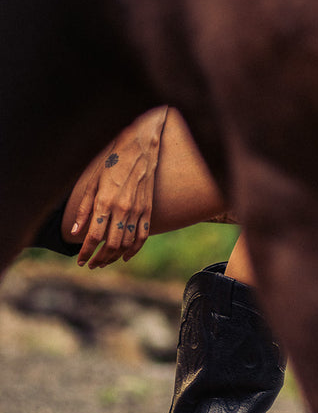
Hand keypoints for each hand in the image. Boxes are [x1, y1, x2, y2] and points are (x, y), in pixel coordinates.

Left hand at [73, 107, 167, 268]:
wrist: (139, 148)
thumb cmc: (111, 162)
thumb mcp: (91, 182)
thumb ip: (84, 208)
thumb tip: (75, 232)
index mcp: (105, 201)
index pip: (94, 236)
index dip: (86, 252)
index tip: (80, 260)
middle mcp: (122, 209)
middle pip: (111, 245)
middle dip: (99, 258)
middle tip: (92, 264)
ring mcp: (137, 211)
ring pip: (127, 244)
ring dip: (114, 257)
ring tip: (105, 261)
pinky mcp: (148, 210)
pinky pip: (142, 237)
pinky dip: (134, 250)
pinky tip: (125, 256)